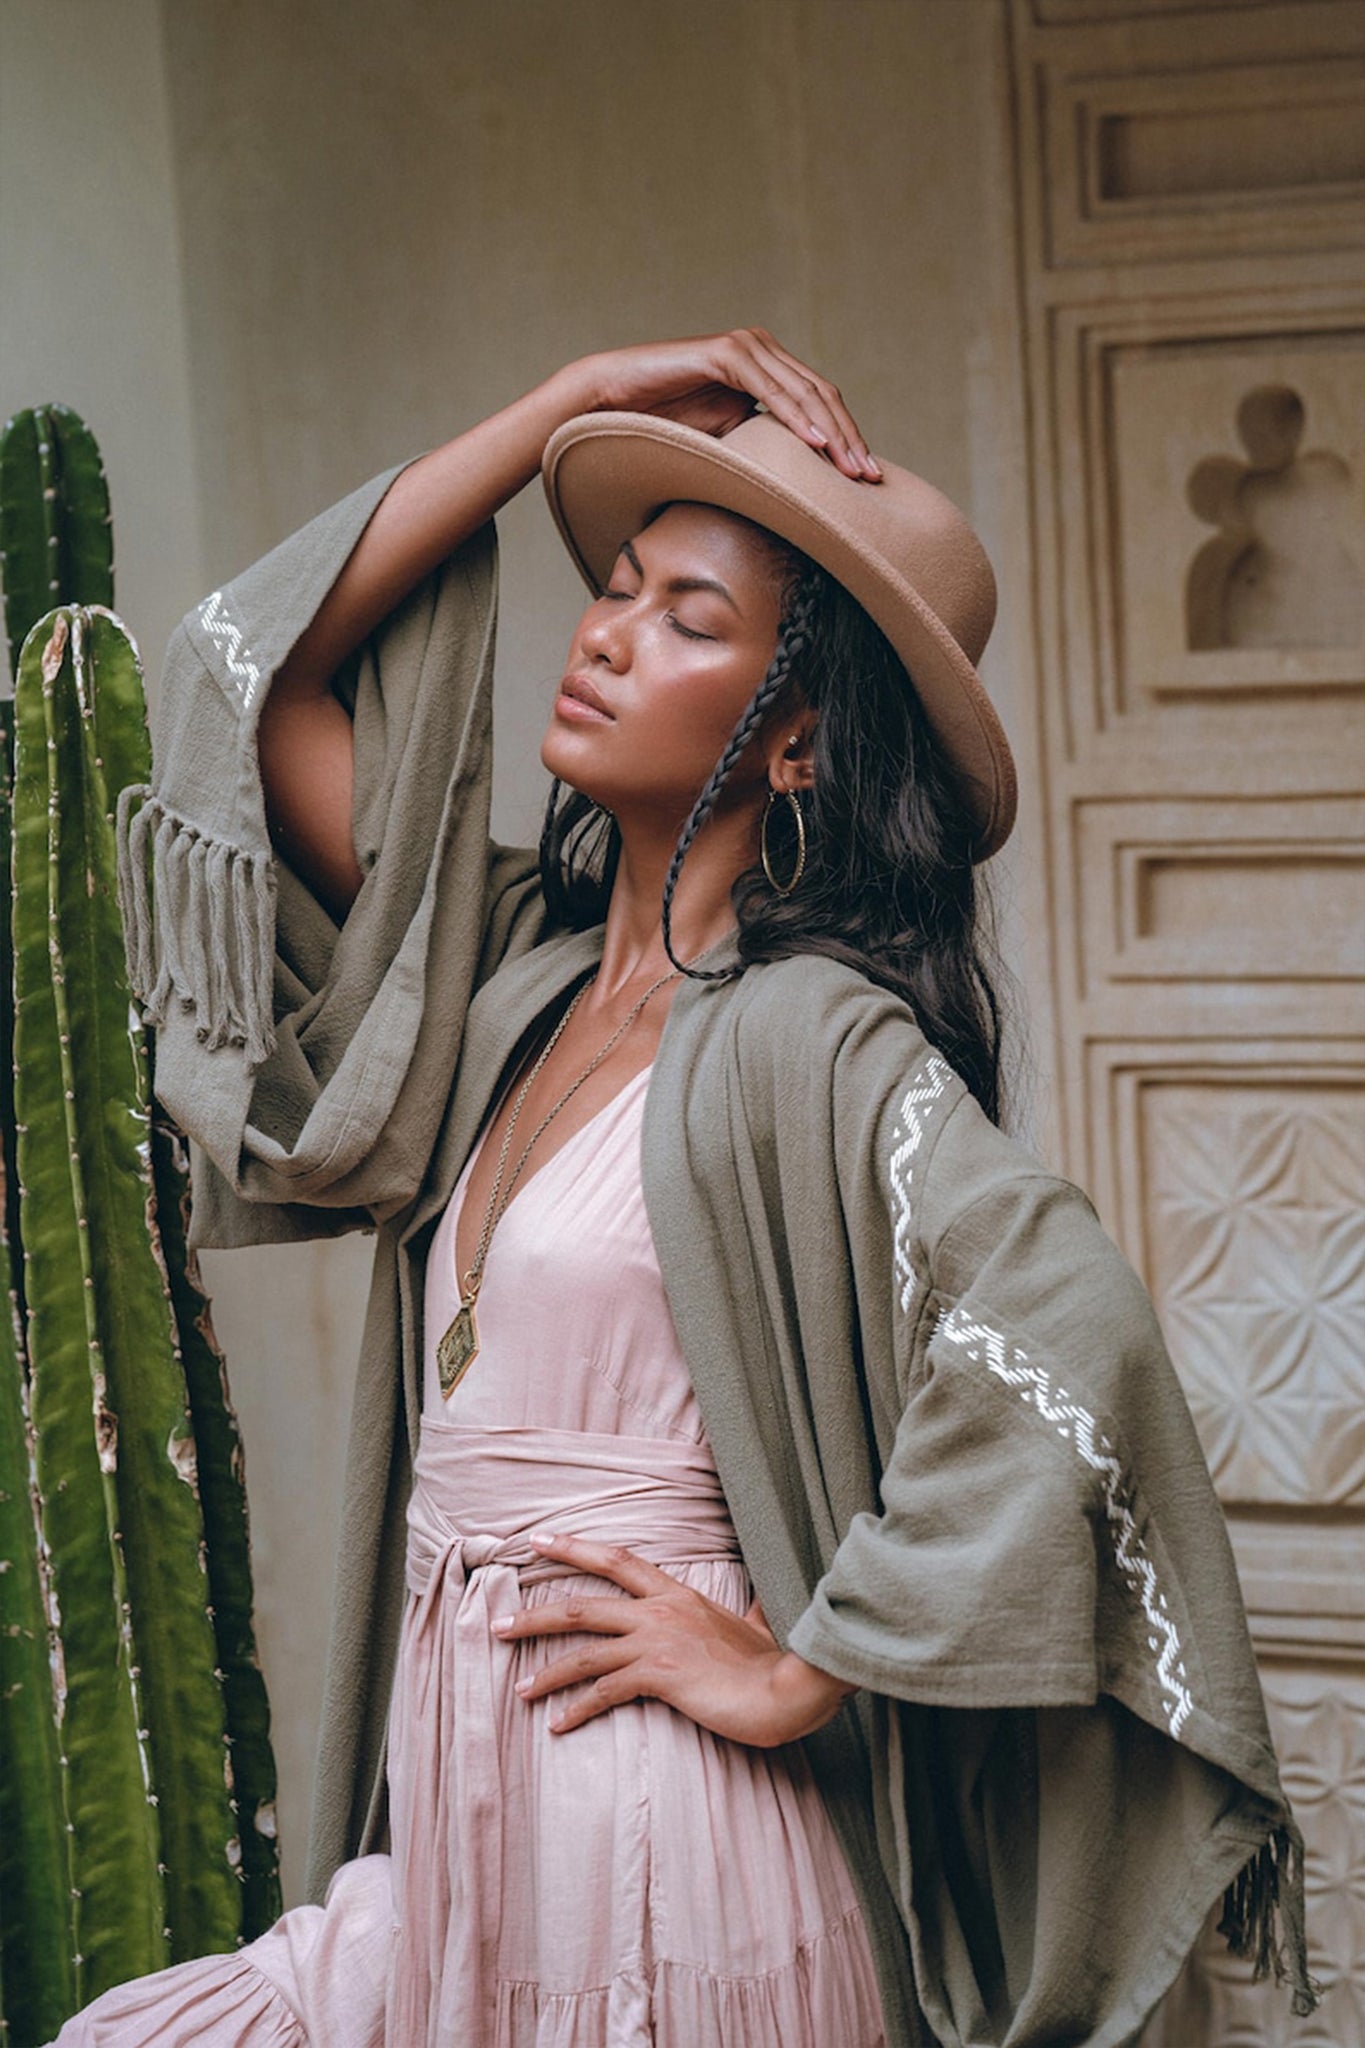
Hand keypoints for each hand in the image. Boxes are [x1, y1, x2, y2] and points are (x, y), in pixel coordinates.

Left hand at [491, 1528, 857, 1745]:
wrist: (787, 1688)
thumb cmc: (771, 1664)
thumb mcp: (753, 1627)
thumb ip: (747, 1614)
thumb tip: (756, 1609)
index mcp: (678, 1594)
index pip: (619, 1560)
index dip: (577, 1548)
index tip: (540, 1540)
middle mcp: (660, 1610)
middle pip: (583, 1604)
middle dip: (536, 1613)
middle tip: (498, 1623)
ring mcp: (657, 1641)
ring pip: (584, 1650)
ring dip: (546, 1670)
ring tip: (518, 1688)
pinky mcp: (658, 1675)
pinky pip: (605, 1691)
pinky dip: (577, 1709)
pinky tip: (558, 1725)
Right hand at [566, 329, 881, 482]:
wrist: (611, 406)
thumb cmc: (663, 428)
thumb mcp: (728, 443)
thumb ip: (764, 449)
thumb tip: (801, 492)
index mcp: (768, 369)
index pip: (820, 405)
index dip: (847, 440)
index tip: (867, 479)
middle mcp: (762, 351)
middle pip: (821, 397)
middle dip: (849, 439)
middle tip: (870, 478)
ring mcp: (745, 347)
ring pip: (803, 392)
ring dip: (831, 432)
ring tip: (850, 468)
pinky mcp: (724, 353)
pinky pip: (769, 387)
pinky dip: (794, 416)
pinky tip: (815, 444)